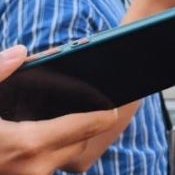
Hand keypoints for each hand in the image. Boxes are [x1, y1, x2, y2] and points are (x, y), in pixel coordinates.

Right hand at [0, 46, 117, 174]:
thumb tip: (20, 52)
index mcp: (27, 144)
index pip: (83, 127)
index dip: (100, 115)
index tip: (112, 107)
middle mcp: (31, 169)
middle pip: (76, 146)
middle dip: (83, 129)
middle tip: (88, 110)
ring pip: (59, 161)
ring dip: (62, 144)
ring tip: (62, 123)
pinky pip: (40, 168)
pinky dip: (44, 155)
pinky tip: (38, 138)